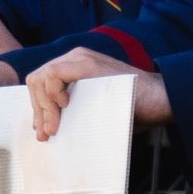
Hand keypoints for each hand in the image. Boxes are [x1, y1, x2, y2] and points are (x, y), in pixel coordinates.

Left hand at [25, 47, 168, 140]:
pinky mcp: (86, 63)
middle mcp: (74, 58)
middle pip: (37, 81)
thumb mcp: (92, 108)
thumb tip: (48, 128)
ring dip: (43, 107)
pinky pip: (53, 74)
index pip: (41, 83)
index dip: (38, 108)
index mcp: (73, 67)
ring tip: (54, 128)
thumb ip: (73, 110)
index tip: (42, 132)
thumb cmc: (128, 109)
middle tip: (45, 135)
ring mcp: (80, 58)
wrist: (155, 100)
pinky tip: (64, 108)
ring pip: (41, 78)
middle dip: (38, 110)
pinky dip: (52, 94)